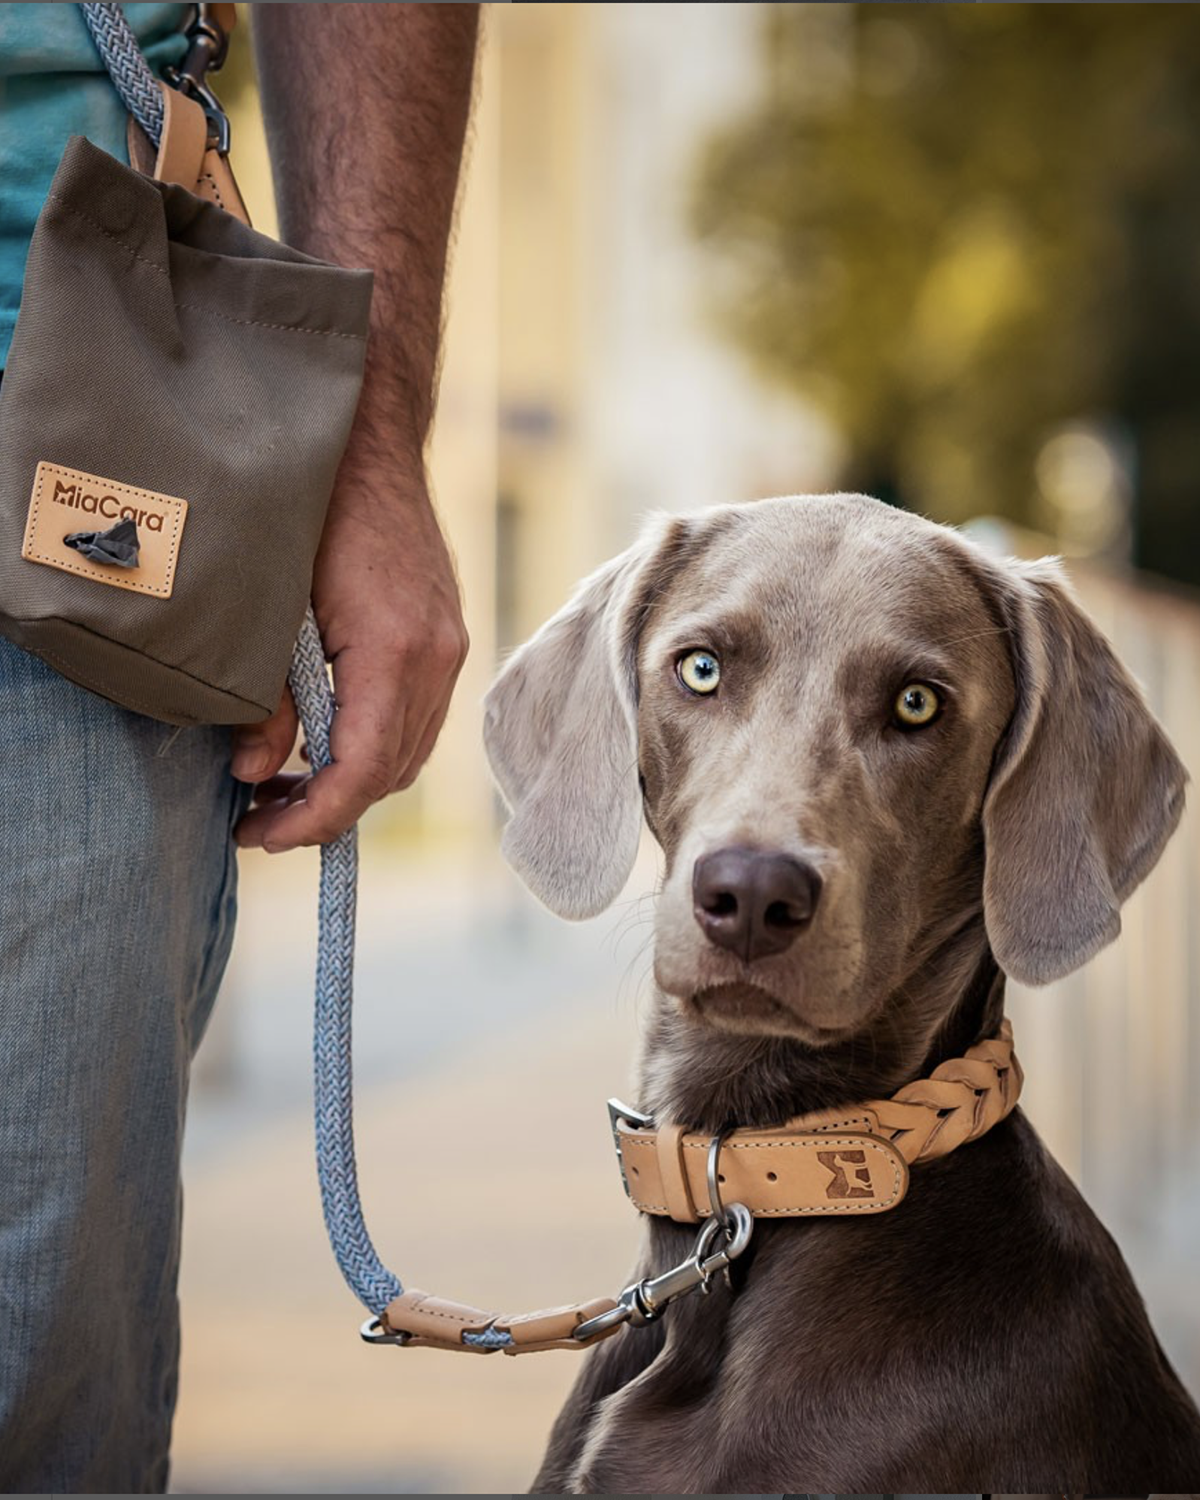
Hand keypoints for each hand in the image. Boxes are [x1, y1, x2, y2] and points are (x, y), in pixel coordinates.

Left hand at [230, 467, 467, 851]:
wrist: (367, 442)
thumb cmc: (309, 511)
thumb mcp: (272, 608)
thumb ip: (266, 698)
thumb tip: (252, 774)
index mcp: (395, 651)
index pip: (363, 770)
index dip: (312, 818)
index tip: (261, 834)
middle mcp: (437, 657)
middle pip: (391, 773)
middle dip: (327, 811)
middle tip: (258, 819)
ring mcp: (449, 648)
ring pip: (408, 753)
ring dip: (350, 782)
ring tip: (283, 786)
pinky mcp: (446, 638)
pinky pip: (417, 720)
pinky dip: (373, 747)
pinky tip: (323, 740)